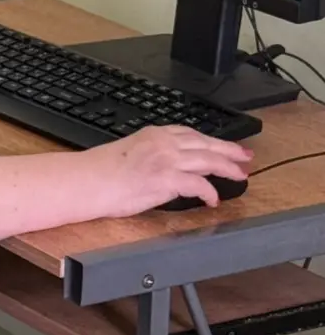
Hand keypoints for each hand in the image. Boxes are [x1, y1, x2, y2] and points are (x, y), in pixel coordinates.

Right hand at [87, 126, 252, 217]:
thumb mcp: (131, 153)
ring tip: (241, 176)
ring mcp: (167, 160)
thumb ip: (152, 155)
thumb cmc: (101, 172)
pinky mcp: (167, 179)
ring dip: (228, 168)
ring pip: (208, 160)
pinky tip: (213, 200)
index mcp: (154, 135)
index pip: (191, 134)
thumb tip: (166, 168)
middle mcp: (164, 143)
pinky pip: (198, 184)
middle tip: (246, 156)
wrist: (88, 180)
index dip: (211, 140)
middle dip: (229, 150)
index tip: (223, 145)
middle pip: (206, 144)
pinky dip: (210, 192)